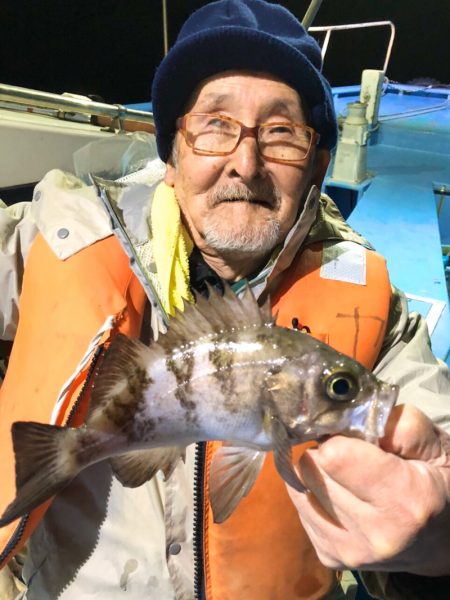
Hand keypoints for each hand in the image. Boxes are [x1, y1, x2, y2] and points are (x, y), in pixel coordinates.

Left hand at [286, 405, 449, 574]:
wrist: (440, 540)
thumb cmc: (438, 482)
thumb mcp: (435, 445)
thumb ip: (397, 424)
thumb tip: (351, 415)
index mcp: (405, 501)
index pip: (335, 455)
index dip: (339, 435)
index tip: (352, 435)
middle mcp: (375, 534)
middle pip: (311, 467)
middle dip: (326, 451)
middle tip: (351, 453)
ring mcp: (349, 551)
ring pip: (299, 484)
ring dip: (318, 471)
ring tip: (348, 475)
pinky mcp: (329, 557)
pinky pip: (299, 505)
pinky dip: (314, 492)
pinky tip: (341, 494)